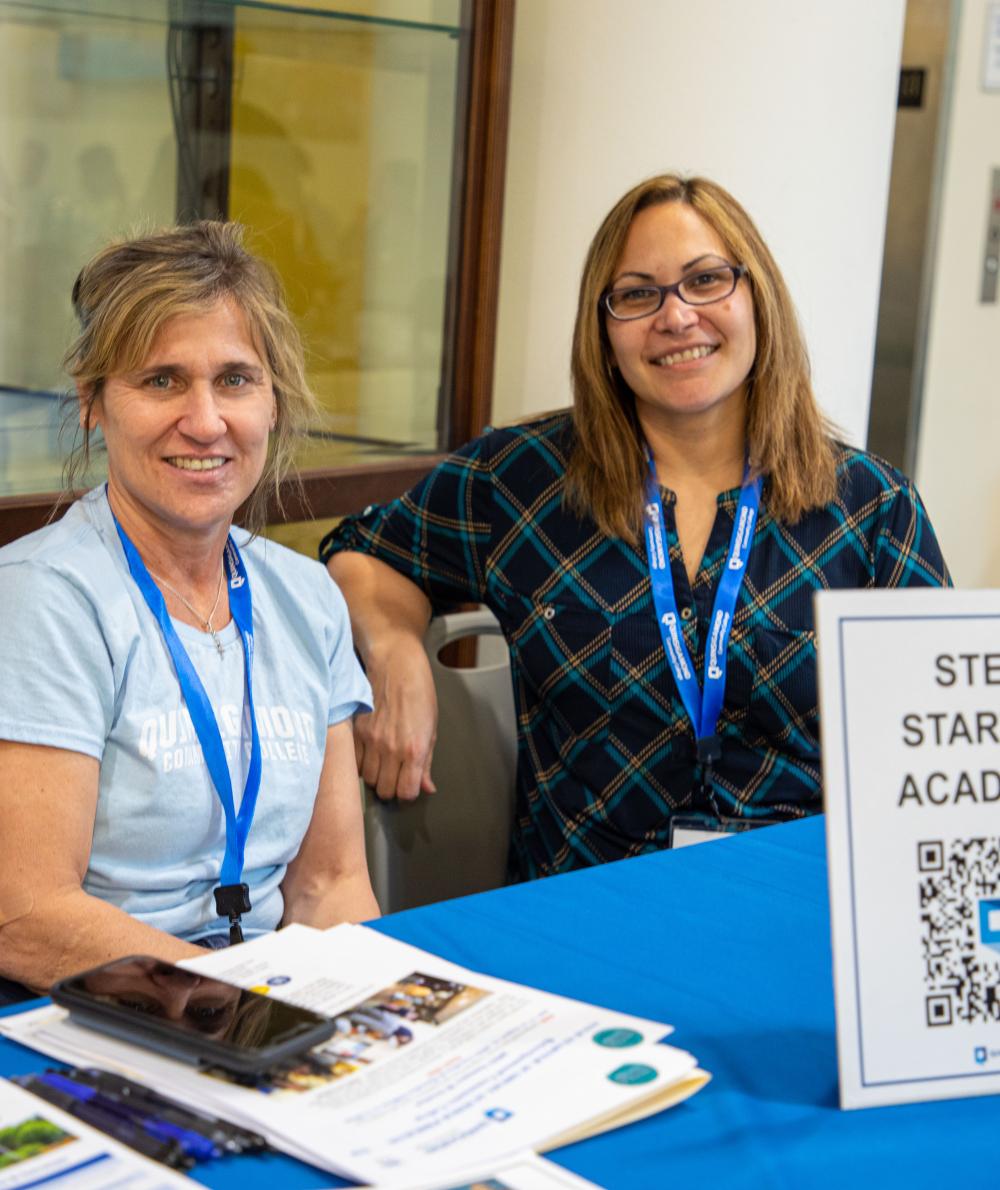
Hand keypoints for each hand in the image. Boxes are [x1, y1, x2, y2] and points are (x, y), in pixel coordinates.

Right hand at [356, 637, 437, 800]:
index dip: (408, 792)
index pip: (406, 792)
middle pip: (383, 790)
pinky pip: (353, 761)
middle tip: (394, 774)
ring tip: (382, 762)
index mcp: (414, 749)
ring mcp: (370, 741)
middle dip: (390, 786)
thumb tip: (427, 787)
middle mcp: (390, 749)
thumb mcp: (431, 728)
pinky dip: (360, 762)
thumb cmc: (418, 691)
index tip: (408, 784)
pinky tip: (369, 752)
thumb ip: (426, 762)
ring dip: (374, 775)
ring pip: (367, 778)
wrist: (395, 663)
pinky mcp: (355, 731)